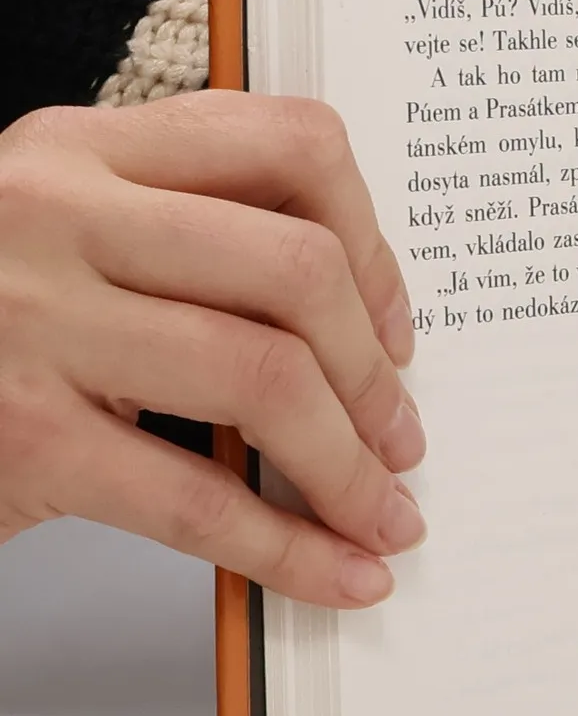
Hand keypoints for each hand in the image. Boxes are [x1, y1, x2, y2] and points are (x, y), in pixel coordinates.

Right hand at [0, 92, 423, 605]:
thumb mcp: (65, 230)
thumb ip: (189, 228)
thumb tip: (365, 312)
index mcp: (86, 145)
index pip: (291, 143)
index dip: (374, 240)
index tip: (396, 323)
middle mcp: (55, 211)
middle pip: (296, 269)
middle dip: (375, 370)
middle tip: (401, 434)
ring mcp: (32, 320)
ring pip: (265, 377)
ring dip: (351, 464)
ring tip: (382, 509)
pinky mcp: (22, 436)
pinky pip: (197, 500)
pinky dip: (290, 549)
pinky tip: (340, 572)